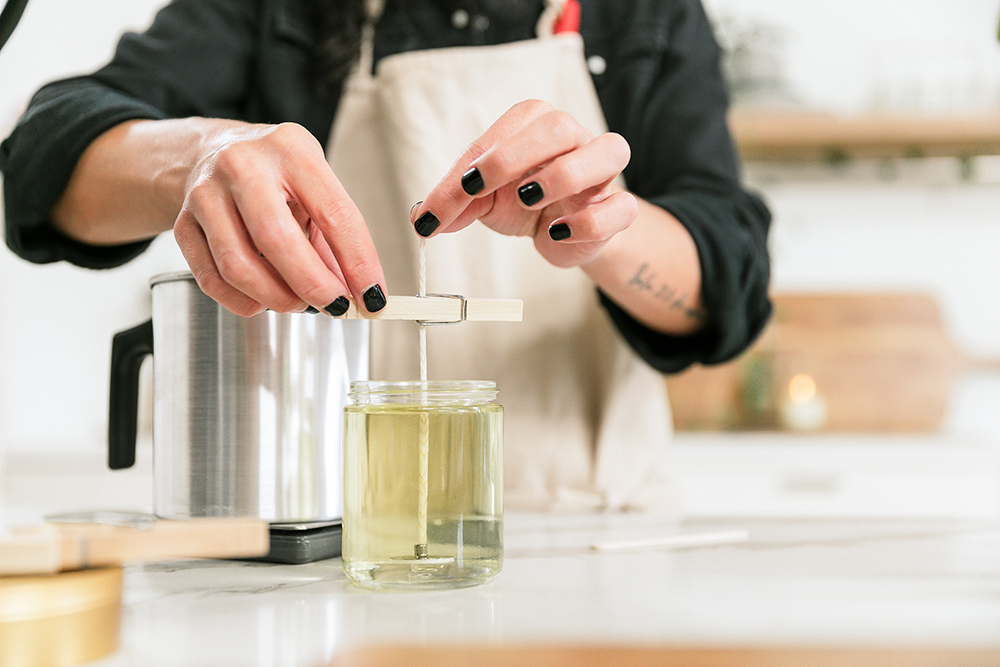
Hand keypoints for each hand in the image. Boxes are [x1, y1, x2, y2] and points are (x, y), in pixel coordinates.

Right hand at [173, 122, 385, 316]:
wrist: (211, 151)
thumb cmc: (275, 173)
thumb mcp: (314, 186)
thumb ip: (334, 237)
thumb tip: (357, 291)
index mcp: (291, 150)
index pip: (334, 213)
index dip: (358, 262)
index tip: (372, 295)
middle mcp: (243, 165)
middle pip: (277, 240)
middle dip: (312, 284)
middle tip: (335, 305)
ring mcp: (206, 193)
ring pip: (239, 266)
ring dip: (278, 298)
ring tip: (300, 303)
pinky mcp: (183, 224)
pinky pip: (212, 279)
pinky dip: (244, 301)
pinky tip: (265, 299)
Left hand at [409, 100, 636, 268]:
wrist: (561, 235)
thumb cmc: (523, 204)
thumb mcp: (482, 200)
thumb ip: (453, 203)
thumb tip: (421, 218)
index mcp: (537, 126)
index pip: (512, 128)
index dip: (483, 157)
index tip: (459, 189)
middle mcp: (575, 140)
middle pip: (560, 126)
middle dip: (516, 155)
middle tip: (482, 187)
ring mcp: (602, 173)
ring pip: (609, 150)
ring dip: (564, 175)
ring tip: (528, 201)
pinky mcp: (618, 210)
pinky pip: (621, 206)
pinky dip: (590, 220)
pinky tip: (557, 231)